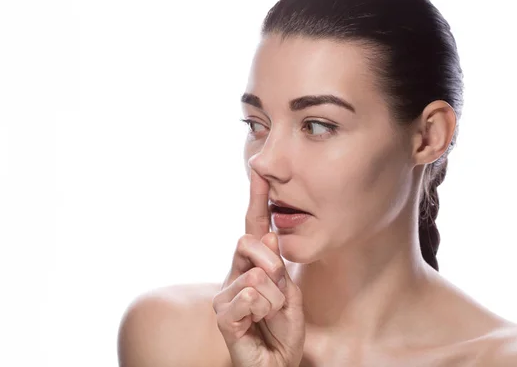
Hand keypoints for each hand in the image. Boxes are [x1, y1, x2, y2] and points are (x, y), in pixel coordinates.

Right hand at [212, 169, 305, 366]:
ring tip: (270, 317)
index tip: (258, 171)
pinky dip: (264, 311)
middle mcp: (235, 275)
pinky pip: (249, 297)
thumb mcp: (291, 296)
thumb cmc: (282, 331)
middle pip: (249, 240)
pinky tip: (259, 324)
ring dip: (275, 299)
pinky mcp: (223, 315)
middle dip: (273, 261)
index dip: (257, 199)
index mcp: (253, 267)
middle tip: (280, 288)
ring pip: (257, 276)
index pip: (254, 227)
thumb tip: (265, 237)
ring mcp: (226, 295)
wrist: (277, 364)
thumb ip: (278, 269)